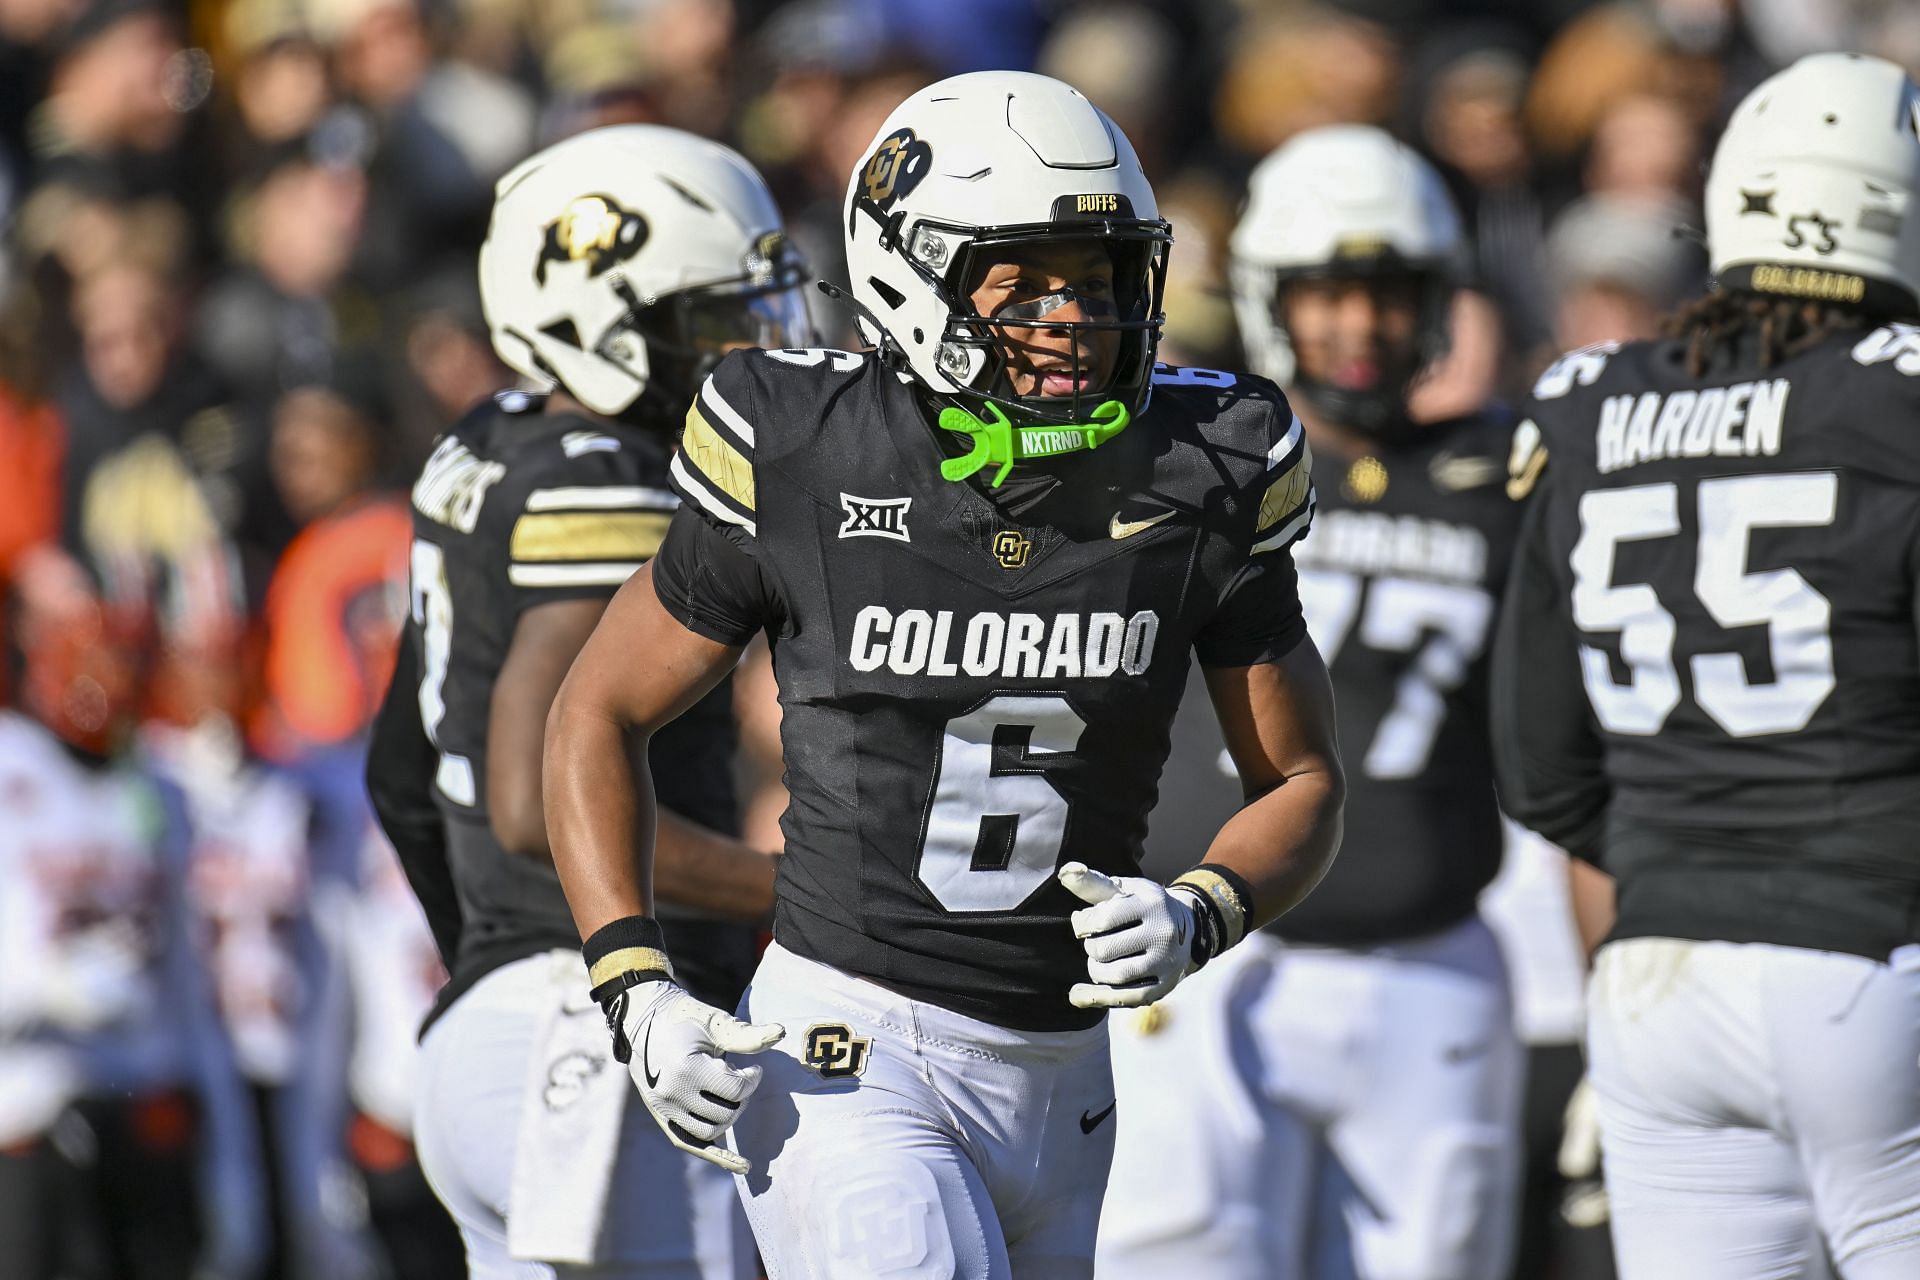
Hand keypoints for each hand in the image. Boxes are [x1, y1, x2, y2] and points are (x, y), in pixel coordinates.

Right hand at [609, 981, 783, 1174]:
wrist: (644, 1021)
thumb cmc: (684, 1018)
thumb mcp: (714, 1024)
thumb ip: (746, 1036)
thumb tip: (781, 1033)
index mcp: (685, 1069)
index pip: (734, 1089)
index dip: (752, 1079)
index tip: (754, 1069)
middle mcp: (671, 1094)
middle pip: (725, 1112)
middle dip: (741, 1097)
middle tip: (741, 1079)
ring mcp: (664, 1110)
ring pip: (712, 1131)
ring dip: (730, 1117)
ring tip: (731, 1097)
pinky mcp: (662, 1118)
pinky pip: (692, 1145)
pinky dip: (718, 1157)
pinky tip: (743, 1166)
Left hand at [1058, 861, 1198, 1008]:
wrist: (1188, 928)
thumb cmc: (1143, 905)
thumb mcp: (1123, 889)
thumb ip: (1092, 883)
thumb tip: (1065, 872)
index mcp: (1151, 904)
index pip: (1102, 920)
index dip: (1082, 924)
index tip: (1083, 923)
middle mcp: (1163, 934)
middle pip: (1104, 950)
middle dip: (1091, 947)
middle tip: (1096, 942)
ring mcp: (1166, 963)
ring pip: (1113, 976)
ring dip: (1095, 970)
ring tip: (1097, 961)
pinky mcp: (1164, 986)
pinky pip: (1125, 998)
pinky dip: (1096, 997)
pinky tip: (1076, 994)